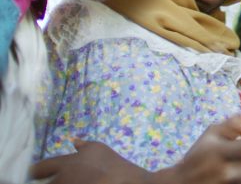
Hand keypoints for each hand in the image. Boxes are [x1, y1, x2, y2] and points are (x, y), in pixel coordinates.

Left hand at [30, 139, 149, 183]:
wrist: (125, 182)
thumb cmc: (112, 163)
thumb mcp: (98, 148)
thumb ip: (83, 146)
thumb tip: (74, 140)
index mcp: (64, 164)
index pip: (37, 169)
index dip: (34, 172)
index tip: (35, 174)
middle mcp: (61, 179)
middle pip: (46, 183)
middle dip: (52, 180)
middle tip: (64, 177)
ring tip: (78, 180)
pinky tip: (84, 183)